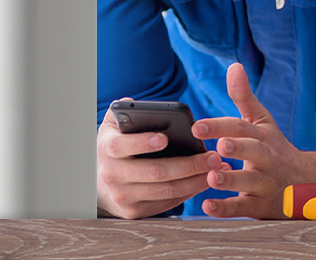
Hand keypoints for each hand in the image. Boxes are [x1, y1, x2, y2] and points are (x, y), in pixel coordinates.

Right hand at [97, 98, 226, 218]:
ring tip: (215, 169)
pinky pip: (167, 203)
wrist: (100, 183)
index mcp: (107, 149)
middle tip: (212, 156)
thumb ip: (123, 111)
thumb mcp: (112, 127)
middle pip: (156, 172)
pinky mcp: (134, 212)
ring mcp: (123, 196)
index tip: (165, 138)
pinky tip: (202, 181)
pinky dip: (188, 193)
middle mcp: (112, 175)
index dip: (143, 143)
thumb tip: (133, 103)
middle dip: (188, 165)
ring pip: (166, 191)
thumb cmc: (115, 147)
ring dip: (195, 181)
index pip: (123, 146)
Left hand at [192, 63, 315, 218]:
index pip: (241, 128)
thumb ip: (244, 97)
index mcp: (263, 137)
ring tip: (212, 178)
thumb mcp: (263, 122)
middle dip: (236, 149)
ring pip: (250, 183)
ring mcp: (266, 184)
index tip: (196, 125)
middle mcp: (266, 160)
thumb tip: (234, 66)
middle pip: (253, 152)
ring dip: (231, 181)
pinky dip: (226, 208)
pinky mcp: (262, 207)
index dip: (219, 126)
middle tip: (219, 147)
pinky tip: (207, 206)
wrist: (311, 184)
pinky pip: (243, 208)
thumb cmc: (276, 149)